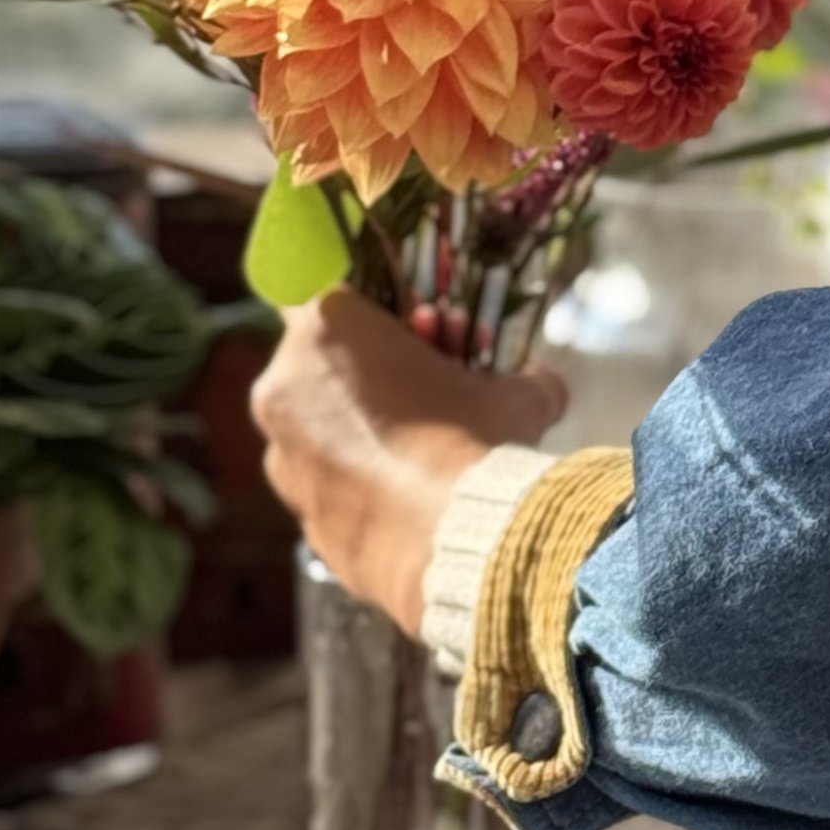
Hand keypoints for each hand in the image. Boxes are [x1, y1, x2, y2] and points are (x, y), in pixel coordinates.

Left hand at [251, 289, 567, 638]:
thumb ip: (518, 377)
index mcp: (326, 334)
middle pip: (314, 363)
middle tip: (424, 382)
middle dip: (364, 370)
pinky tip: (414, 501)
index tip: (380, 318)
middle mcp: (285, 391)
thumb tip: (544, 384)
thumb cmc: (481, 443)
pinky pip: (329, 490)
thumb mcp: (516, 393)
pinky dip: (362, 490)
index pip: (304, 281)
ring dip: (359, 431)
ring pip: (315, 430)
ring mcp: (284, 462)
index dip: (346, 300)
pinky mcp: (302, 522)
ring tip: (423, 450)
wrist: (463, 547)